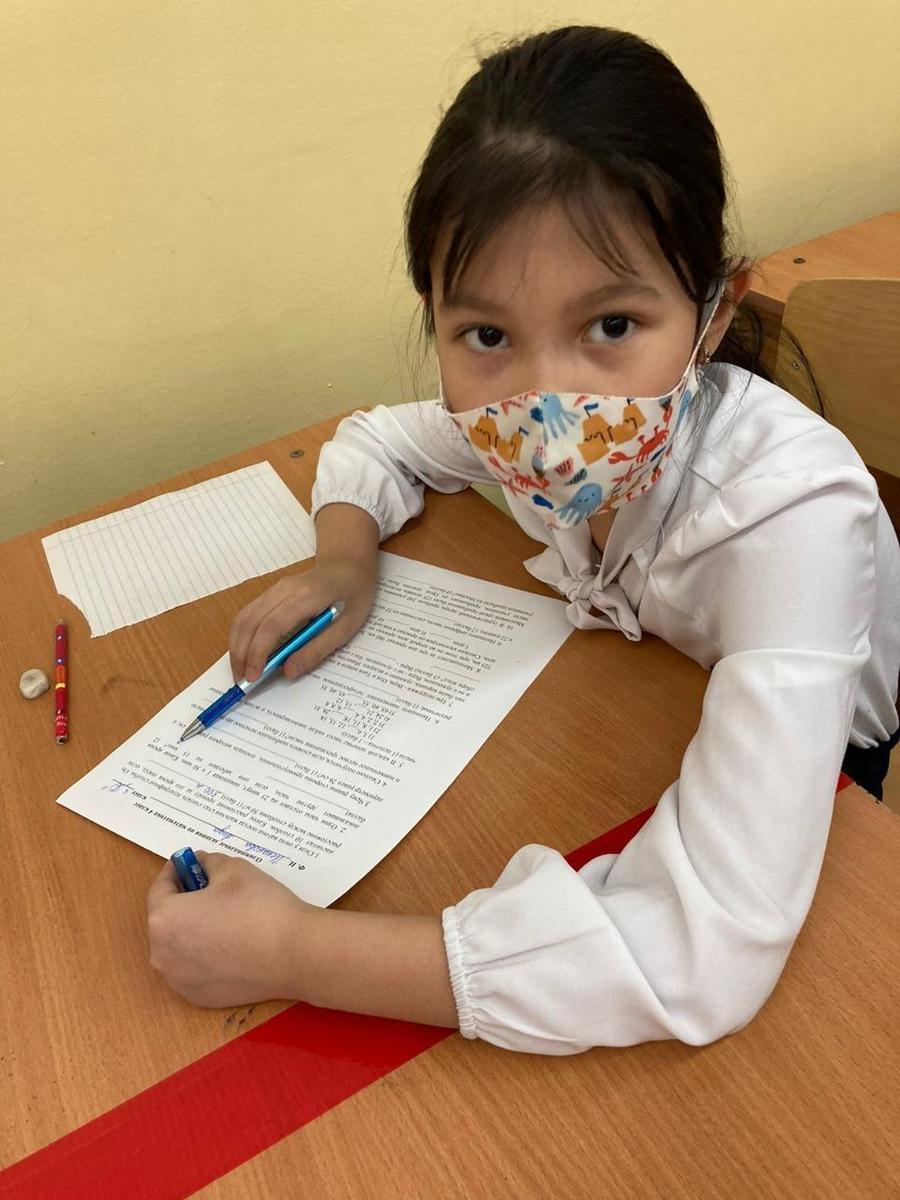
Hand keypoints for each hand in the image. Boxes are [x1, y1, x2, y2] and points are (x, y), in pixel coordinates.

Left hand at [146, 851, 316, 1006]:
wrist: (294, 954)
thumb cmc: (260, 907)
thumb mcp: (233, 868)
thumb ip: (208, 862)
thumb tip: (199, 864)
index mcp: (163, 920)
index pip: (160, 889)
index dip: (175, 871)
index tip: (189, 863)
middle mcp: (162, 955)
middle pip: (166, 920)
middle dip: (184, 901)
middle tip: (210, 888)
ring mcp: (179, 980)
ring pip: (179, 946)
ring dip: (193, 929)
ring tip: (223, 917)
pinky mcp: (199, 997)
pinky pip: (193, 968)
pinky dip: (204, 955)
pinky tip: (230, 944)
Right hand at [229, 556, 376, 683]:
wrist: (349, 564)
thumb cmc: (354, 595)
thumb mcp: (346, 628)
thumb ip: (317, 650)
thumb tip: (288, 671)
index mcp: (306, 597)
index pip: (271, 626)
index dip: (258, 653)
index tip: (253, 677)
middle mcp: (284, 589)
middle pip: (250, 622)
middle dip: (241, 654)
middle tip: (241, 681)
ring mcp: (275, 588)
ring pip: (243, 617)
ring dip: (237, 646)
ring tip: (241, 671)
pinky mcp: (271, 591)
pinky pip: (249, 613)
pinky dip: (242, 635)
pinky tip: (247, 652)